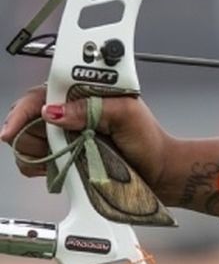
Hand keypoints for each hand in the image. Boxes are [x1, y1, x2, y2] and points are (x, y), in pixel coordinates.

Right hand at [1, 84, 172, 189]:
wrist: (158, 171)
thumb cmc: (148, 139)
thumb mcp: (126, 114)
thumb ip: (93, 108)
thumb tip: (56, 111)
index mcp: (81, 92)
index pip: (41, 94)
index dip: (24, 111)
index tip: (13, 130)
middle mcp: (68, 111)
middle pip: (27, 118)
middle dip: (32, 134)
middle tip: (55, 146)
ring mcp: (63, 134)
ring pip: (26, 141)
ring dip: (38, 152)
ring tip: (67, 156)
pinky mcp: (61, 155)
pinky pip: (33, 161)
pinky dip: (39, 166)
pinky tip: (61, 166)